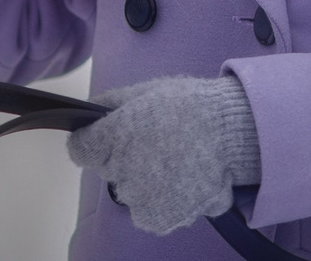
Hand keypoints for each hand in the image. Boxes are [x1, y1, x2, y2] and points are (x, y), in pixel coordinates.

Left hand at [65, 73, 261, 235]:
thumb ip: (110, 104)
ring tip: (174, 162)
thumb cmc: (189, 106)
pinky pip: (149, 212)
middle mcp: (121, 171)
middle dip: (124, 158)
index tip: (104, 137)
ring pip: (130, 192)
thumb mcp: (145, 91)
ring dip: (145, 182)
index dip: (92, 140)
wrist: (229, 132)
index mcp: (112, 136)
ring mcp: (140, 199)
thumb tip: (91, 112)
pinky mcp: (157, 219)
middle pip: (109, 169)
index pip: (80, 148)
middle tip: (155, 144)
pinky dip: (162, 201)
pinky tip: (181, 180)